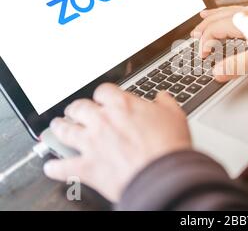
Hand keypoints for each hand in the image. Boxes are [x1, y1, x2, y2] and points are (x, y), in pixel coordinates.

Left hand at [43, 84, 190, 201]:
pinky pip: (62, 167)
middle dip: (77, 108)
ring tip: (58, 126)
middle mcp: (102, 121)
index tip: (103, 99)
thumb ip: (165, 103)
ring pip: (65, 130)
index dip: (102, 95)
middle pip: (79, 107)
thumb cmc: (170, 146)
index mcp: (123, 105)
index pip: (103, 91)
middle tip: (77, 111)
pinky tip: (52, 166)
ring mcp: (91, 144)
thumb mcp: (175, 115)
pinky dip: (55, 167)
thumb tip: (162, 96)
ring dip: (59, 127)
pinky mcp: (87, 167)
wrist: (164, 175)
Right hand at [191, 6, 247, 81]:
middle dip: (203, 27)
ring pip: (226, 11)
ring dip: (212, 17)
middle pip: (217, 17)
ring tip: (202, 17)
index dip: (204, 44)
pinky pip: (238, 11)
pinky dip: (227, 13)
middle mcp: (246, 13)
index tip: (202, 57)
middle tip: (192, 36)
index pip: (213, 31)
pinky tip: (233, 15)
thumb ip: (237, 66)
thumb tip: (216, 73)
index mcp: (241, 21)